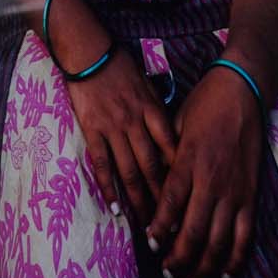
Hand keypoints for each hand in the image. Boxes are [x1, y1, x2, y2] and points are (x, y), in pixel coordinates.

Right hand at [57, 47, 177, 224]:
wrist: (89, 53)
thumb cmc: (120, 68)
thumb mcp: (148, 86)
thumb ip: (157, 112)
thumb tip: (172, 137)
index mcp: (153, 110)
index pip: (171, 148)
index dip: (180, 175)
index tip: (189, 197)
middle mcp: (135, 122)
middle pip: (152, 166)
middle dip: (162, 197)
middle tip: (170, 223)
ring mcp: (113, 128)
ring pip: (129, 170)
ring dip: (138, 199)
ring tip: (145, 224)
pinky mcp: (92, 130)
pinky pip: (101, 163)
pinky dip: (108, 187)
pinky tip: (115, 207)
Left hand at [148, 68, 264, 277]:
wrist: (243, 91)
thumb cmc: (204, 105)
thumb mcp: (174, 125)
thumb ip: (165, 158)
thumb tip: (153, 186)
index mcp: (187, 163)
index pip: (169, 206)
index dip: (158, 230)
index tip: (150, 244)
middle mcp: (211, 182)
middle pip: (192, 232)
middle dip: (178, 258)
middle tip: (167, 271)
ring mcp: (234, 191)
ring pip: (218, 240)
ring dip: (203, 265)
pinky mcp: (251, 195)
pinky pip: (244, 235)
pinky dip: (235, 258)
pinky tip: (224, 273)